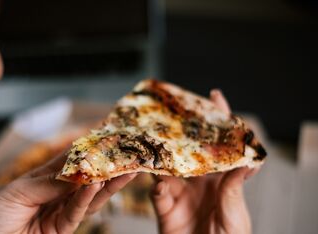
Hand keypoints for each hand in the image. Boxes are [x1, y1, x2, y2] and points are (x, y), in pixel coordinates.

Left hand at [0, 153, 135, 232]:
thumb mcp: (21, 190)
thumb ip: (51, 182)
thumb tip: (79, 170)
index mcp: (48, 178)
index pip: (73, 159)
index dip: (90, 147)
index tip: (107, 133)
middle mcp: (60, 193)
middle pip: (89, 177)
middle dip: (108, 166)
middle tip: (128, 152)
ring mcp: (62, 211)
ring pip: (91, 196)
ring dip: (108, 182)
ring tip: (124, 168)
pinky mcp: (62, 229)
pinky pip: (77, 212)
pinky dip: (87, 198)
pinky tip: (96, 184)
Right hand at [150, 90, 257, 233]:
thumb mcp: (236, 214)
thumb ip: (235, 190)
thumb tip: (250, 162)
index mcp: (218, 178)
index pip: (218, 145)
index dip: (218, 120)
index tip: (214, 96)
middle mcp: (197, 180)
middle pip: (187, 149)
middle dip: (180, 130)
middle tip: (173, 112)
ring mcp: (179, 191)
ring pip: (166, 165)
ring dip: (161, 154)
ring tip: (157, 141)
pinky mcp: (163, 206)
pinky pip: (155, 190)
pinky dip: (155, 183)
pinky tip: (159, 180)